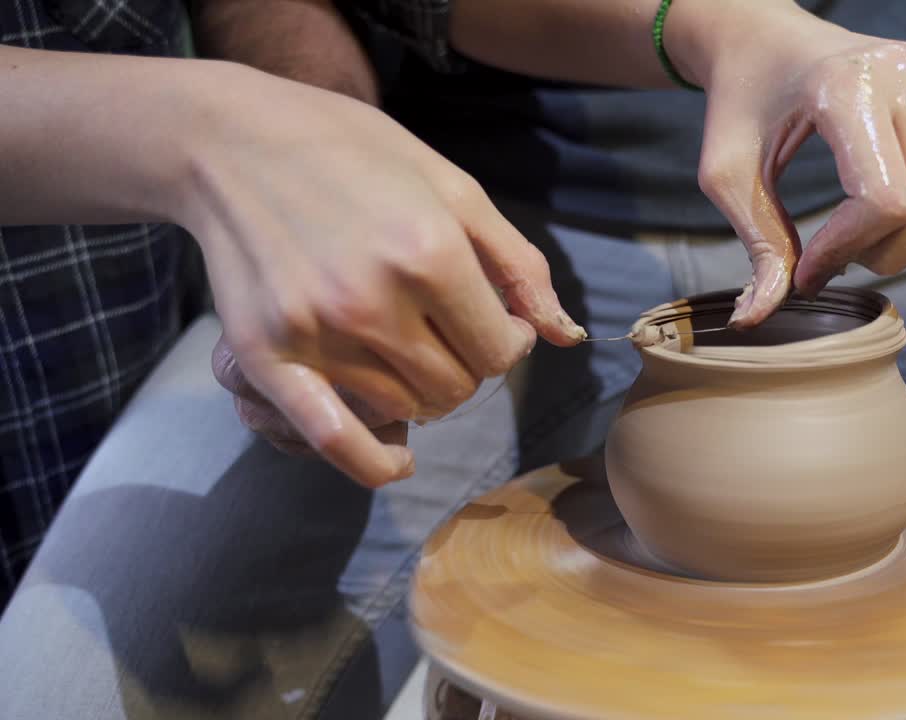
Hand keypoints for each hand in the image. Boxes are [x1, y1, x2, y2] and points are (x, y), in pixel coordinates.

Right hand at [177, 62, 584, 487]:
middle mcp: (375, 301)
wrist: (233, 141)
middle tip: (445, 331)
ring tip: (403, 349)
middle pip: (457, 387)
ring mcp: (317, 333)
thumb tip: (565, 335)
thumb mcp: (453, 187)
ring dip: (420, 392)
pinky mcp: (265, 355)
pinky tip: (399, 460)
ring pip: (407, 409)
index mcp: (430, 254)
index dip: (507, 341)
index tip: (491, 318)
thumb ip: (517, 263)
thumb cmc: (356, 154)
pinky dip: (374, 462)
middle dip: (466, 366)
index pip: (501, 351)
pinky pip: (333, 441)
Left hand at [665, 2, 905, 327]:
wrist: (759, 39)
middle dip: (885, 252)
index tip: (807, 269)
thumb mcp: (727, 174)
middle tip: (834, 253)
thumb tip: (758, 317)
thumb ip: (757, 243)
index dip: (849, 250)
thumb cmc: (741, 102)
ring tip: (870, 227)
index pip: (884, 198)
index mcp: (844, 88)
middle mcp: (902, 75)